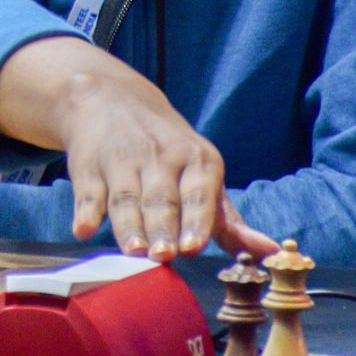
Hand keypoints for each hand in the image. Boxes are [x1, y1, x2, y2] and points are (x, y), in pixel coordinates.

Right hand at [0, 37, 262, 260]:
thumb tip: (271, 253)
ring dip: (128, 225)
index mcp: (197, 160)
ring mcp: (122, 161)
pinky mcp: (88, 166)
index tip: (193, 247)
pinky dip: (85, 210)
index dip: (196, 220)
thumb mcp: (203, 174)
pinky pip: (87, 191)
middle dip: (162, 228)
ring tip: (132, 250)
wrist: (111, 100)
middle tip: (162, 255)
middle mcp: (160, 157)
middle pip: (161, 200)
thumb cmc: (169, 153)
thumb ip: (229, 222)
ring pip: (126, 198)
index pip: (198, 193)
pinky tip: (84, 228)